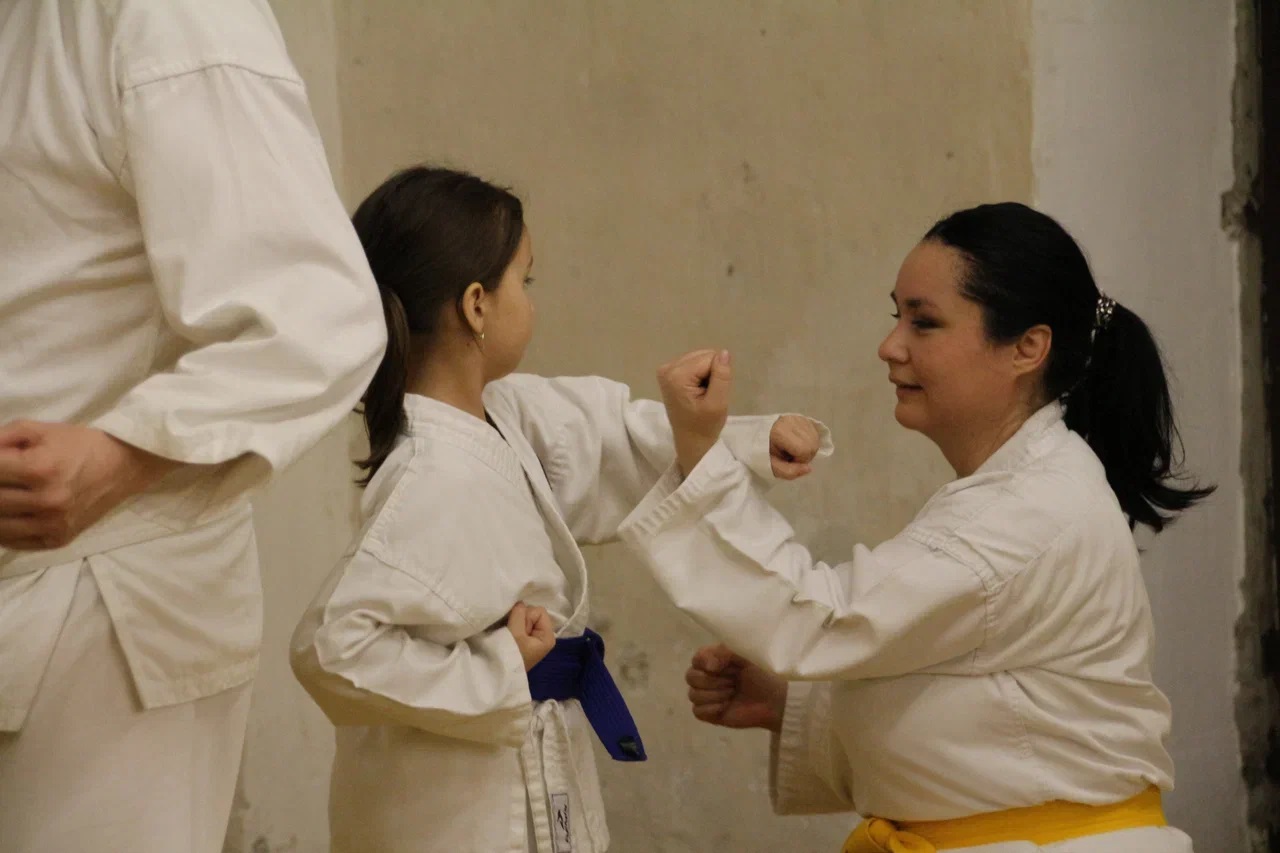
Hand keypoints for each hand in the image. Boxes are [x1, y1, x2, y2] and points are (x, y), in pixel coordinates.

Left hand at [0, 422, 177, 549]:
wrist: (124, 467)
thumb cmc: (80, 445)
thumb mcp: (40, 430)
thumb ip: (0, 438)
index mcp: (39, 469)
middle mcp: (46, 501)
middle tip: (3, 481)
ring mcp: (53, 524)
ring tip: (5, 497)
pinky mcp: (59, 539)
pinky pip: (15, 543)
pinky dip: (4, 531)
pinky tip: (10, 515)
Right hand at [508, 601, 555, 670]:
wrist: (496, 674)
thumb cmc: (509, 655)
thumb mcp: (516, 632)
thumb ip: (519, 613)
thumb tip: (520, 603)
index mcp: (548, 636)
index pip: (539, 611)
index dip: (527, 617)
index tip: (519, 631)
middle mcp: (543, 636)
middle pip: (532, 613)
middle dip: (520, 619)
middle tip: (512, 635)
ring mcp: (533, 638)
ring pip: (524, 618)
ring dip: (514, 623)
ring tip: (508, 636)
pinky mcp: (523, 640)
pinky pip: (519, 624)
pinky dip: (512, 627)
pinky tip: (507, 635)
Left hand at [656, 349, 731, 475]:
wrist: (691, 443)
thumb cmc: (704, 427)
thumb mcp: (718, 403)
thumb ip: (721, 377)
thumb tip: (724, 352)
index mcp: (676, 375)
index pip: (710, 359)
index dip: (717, 375)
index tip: (712, 394)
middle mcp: (667, 368)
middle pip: (703, 356)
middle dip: (711, 373)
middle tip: (708, 395)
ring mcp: (666, 370)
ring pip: (700, 358)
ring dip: (706, 374)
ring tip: (702, 394)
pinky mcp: (668, 373)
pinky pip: (693, 364)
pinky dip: (700, 376)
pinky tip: (697, 392)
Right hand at [686, 644, 786, 732]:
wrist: (773, 699)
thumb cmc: (760, 674)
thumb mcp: (743, 654)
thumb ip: (723, 652)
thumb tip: (708, 667)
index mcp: (713, 661)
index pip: (695, 659)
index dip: (704, 662)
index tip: (720, 666)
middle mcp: (706, 677)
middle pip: (690, 677)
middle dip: (713, 680)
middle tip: (733, 681)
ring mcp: (706, 697)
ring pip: (693, 695)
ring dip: (716, 694)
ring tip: (733, 694)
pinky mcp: (710, 714)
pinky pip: (697, 711)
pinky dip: (711, 708)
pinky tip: (726, 706)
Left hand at [769, 415, 821, 479]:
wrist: (756, 438)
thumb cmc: (764, 453)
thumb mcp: (772, 467)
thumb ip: (789, 472)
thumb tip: (809, 468)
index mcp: (780, 432)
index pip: (804, 449)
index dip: (799, 460)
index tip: (788, 461)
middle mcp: (790, 421)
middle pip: (812, 444)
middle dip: (805, 455)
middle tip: (792, 457)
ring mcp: (797, 417)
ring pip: (815, 438)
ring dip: (808, 448)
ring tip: (794, 450)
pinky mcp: (801, 417)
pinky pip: (814, 432)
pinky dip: (810, 441)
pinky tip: (798, 443)